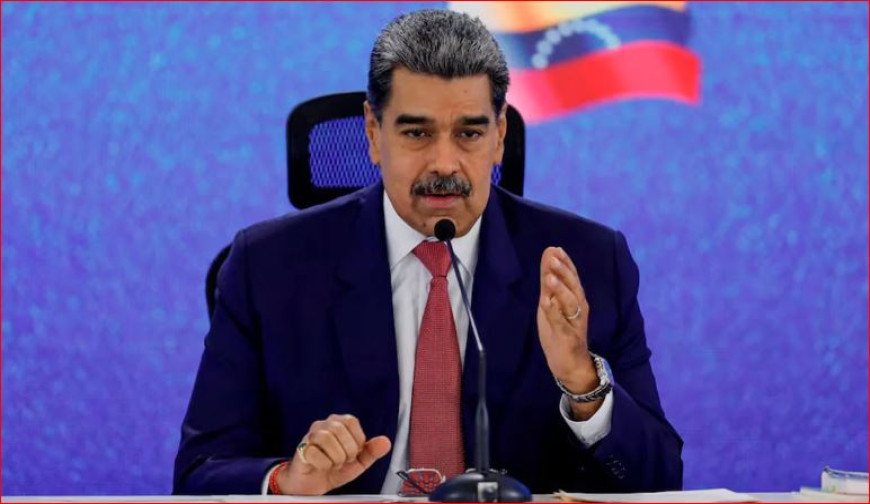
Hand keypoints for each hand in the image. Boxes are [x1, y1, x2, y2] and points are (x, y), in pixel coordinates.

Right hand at [276, 414, 391, 494]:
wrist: (314, 485)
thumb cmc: (334, 469)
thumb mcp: (358, 462)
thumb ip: (372, 451)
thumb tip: (385, 442)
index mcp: (338, 424)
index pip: (351, 421)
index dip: (356, 440)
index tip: (354, 452)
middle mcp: (323, 425)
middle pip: (340, 428)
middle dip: (347, 450)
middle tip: (343, 460)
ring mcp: (310, 436)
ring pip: (327, 438)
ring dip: (335, 458)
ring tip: (333, 464)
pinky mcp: (301, 449)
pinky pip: (315, 453)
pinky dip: (323, 465)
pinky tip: (322, 467)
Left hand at [537, 247, 601, 419]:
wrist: (570, 363)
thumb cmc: (561, 330)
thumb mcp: (551, 303)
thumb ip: (550, 282)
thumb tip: (549, 255)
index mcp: (576, 299)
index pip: (572, 277)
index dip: (565, 263)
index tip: (555, 249)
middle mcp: (579, 309)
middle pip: (573, 288)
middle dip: (563, 272)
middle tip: (553, 258)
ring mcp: (575, 323)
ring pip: (570, 304)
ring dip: (560, 290)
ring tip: (550, 278)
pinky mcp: (568, 337)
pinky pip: (562, 323)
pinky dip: (555, 313)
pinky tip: (547, 303)